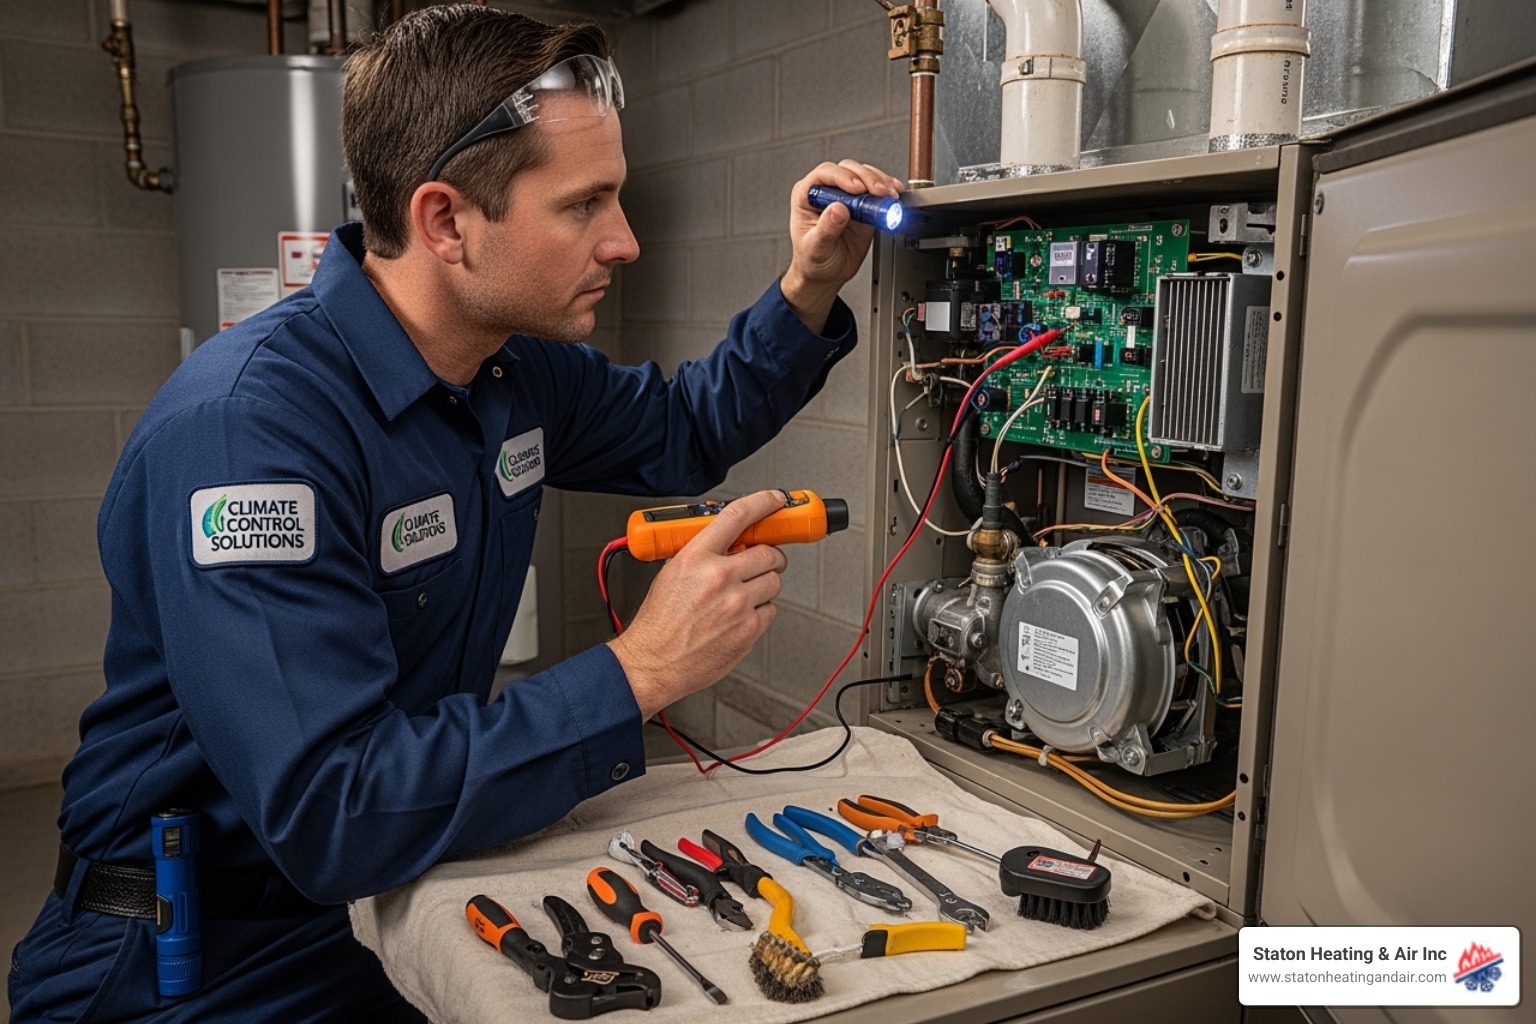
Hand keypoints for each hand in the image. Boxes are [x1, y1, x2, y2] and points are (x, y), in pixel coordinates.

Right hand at [607, 490, 789, 718]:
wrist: (653, 663)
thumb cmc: (659, 623)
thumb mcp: (672, 573)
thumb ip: (702, 554)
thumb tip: (728, 542)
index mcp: (696, 557)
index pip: (737, 516)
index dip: (763, 503)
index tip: (775, 500)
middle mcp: (719, 577)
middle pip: (768, 552)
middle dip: (769, 556)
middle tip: (763, 562)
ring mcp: (737, 604)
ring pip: (773, 582)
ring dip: (763, 585)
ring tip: (743, 594)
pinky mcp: (748, 629)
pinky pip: (770, 610)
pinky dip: (760, 611)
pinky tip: (739, 616)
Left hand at [781, 160, 905, 332]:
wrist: (825, 274)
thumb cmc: (812, 260)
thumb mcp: (815, 247)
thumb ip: (825, 228)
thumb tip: (838, 209)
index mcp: (807, 196)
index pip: (824, 175)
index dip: (843, 177)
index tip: (857, 188)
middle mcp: (826, 191)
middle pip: (848, 170)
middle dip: (867, 178)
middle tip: (880, 192)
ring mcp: (847, 196)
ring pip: (864, 175)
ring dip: (880, 182)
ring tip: (891, 195)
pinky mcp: (863, 205)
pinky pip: (876, 191)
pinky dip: (887, 190)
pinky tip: (894, 195)